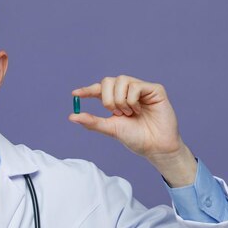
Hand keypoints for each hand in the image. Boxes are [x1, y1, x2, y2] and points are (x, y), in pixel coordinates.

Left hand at [69, 75, 196, 185]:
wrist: (155, 147)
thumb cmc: (135, 138)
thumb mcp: (111, 129)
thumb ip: (92, 122)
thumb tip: (71, 116)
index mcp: (116, 100)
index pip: (99, 89)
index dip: (87, 90)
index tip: (75, 94)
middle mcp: (128, 91)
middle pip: (108, 81)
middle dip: (107, 99)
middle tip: (115, 113)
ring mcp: (141, 88)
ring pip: (121, 80)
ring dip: (121, 100)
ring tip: (129, 113)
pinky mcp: (154, 89)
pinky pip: (135, 86)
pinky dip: (132, 101)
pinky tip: (139, 111)